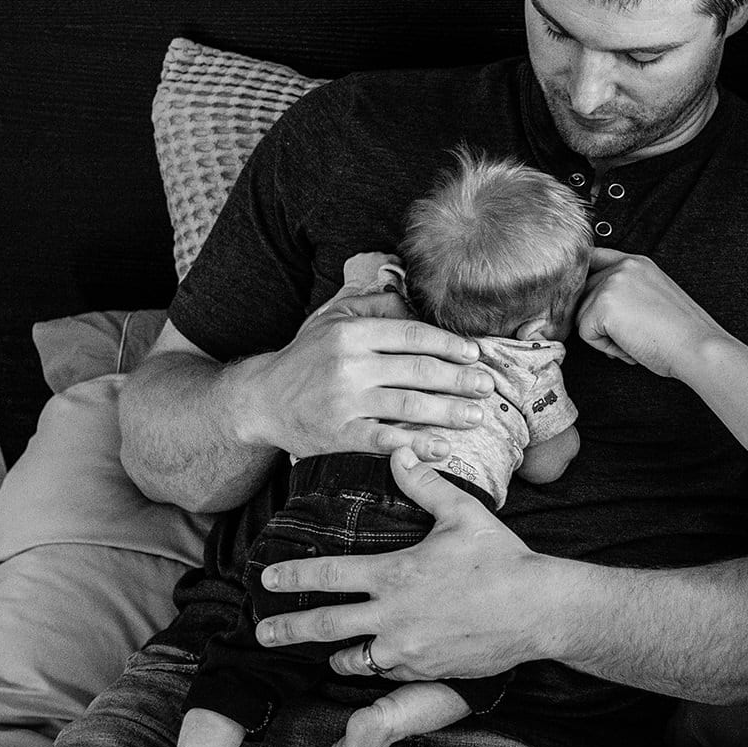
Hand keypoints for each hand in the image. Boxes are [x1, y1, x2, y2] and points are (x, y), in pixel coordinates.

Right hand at [238, 310, 491, 462]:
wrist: (260, 400)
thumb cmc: (306, 358)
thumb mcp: (331, 320)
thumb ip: (373, 305)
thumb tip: (412, 298)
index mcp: (352, 333)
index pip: (413, 335)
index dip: (450, 345)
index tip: (475, 354)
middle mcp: (349, 365)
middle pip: (419, 370)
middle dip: (460, 379)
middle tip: (487, 386)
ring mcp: (344, 401)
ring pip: (409, 406)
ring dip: (449, 412)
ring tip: (476, 416)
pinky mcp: (339, 434)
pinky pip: (386, 441)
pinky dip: (418, 445)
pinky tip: (443, 448)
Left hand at [257, 448, 556, 678]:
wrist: (538, 609)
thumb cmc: (502, 558)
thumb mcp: (463, 514)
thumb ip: (424, 485)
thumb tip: (400, 452)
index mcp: (395, 573)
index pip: (328, 576)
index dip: (293, 576)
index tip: (267, 579)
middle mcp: (392, 616)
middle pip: (323, 626)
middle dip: (287, 630)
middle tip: (262, 633)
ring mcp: (407, 648)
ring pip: (352, 659)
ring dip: (335, 655)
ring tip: (326, 654)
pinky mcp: (427, 671)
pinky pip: (388, 673)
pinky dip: (377, 666)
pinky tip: (379, 660)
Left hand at [574, 248, 731, 377]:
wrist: (697, 346)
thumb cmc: (683, 333)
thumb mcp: (654, 298)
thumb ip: (627, 292)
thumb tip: (596, 306)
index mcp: (637, 263)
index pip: (594, 259)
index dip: (588, 283)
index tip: (594, 301)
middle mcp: (622, 267)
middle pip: (584, 293)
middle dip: (599, 319)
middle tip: (632, 334)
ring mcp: (611, 283)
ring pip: (582, 316)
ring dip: (604, 336)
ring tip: (635, 341)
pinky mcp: (603, 305)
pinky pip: (585, 334)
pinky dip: (605, 348)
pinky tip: (631, 347)